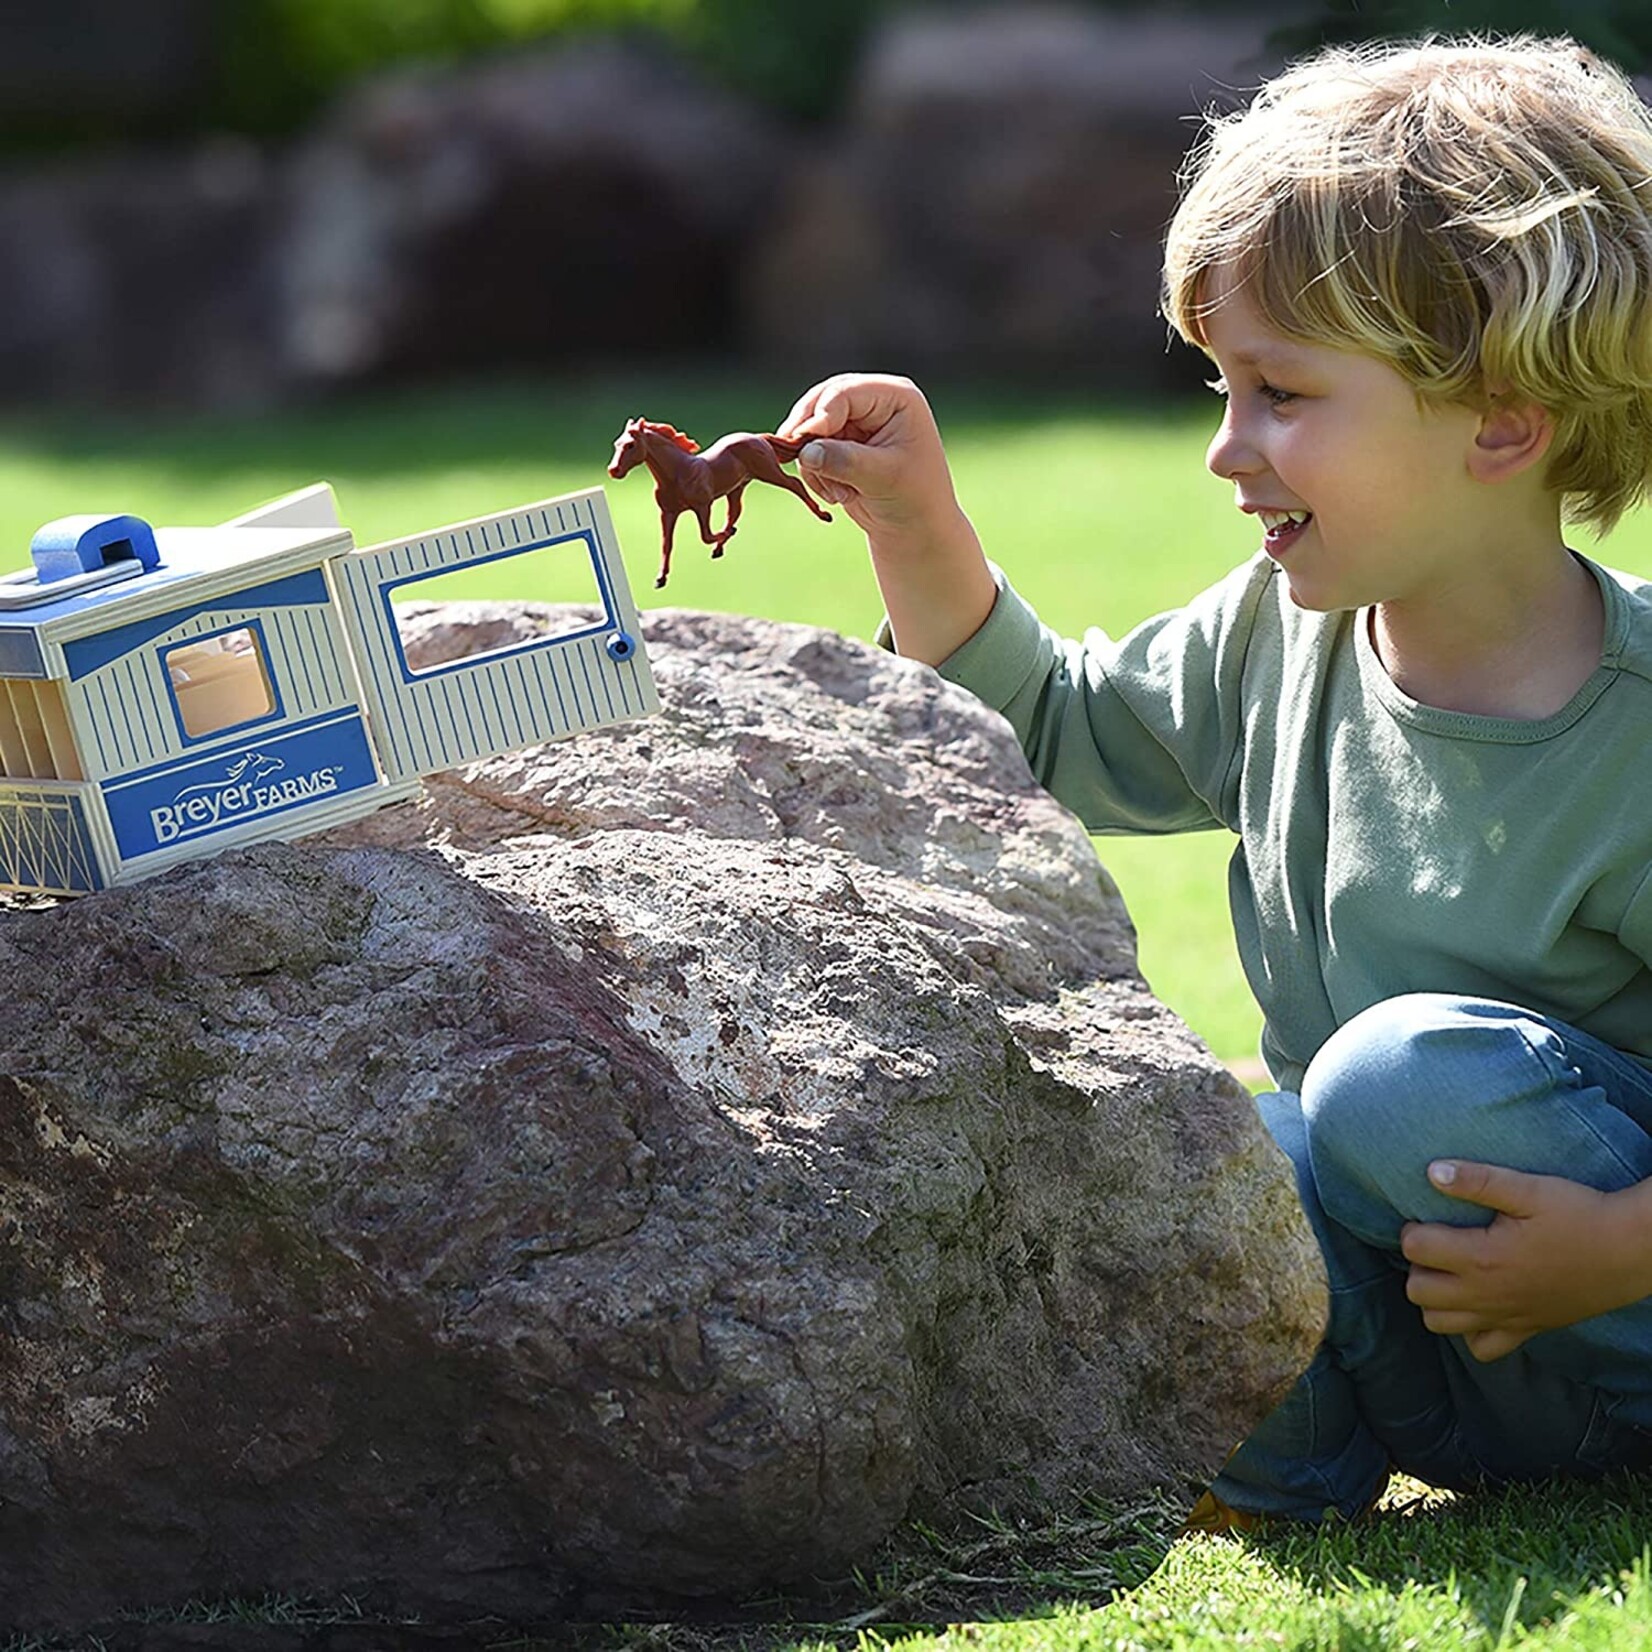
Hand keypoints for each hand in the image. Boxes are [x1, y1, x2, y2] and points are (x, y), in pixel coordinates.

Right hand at [778, 374, 965, 543]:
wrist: (916, 530)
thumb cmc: (915, 499)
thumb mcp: (884, 477)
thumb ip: (845, 461)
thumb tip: (805, 452)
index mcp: (895, 396)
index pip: (845, 393)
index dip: (820, 415)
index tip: (803, 442)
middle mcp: (874, 402)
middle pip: (820, 402)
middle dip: (809, 436)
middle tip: (797, 461)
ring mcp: (855, 423)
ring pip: (810, 428)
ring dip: (813, 463)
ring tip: (839, 494)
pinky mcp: (841, 446)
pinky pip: (809, 451)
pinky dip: (815, 474)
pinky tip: (838, 495)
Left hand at [1401, 1160, 1651, 1361]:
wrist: (1630, 1251)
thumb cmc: (1579, 1214)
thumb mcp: (1528, 1188)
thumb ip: (1477, 1180)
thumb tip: (1431, 1171)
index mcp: (1483, 1257)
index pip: (1414, 1249)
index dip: (1412, 1229)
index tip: (1426, 1218)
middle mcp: (1488, 1295)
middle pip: (1417, 1292)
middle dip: (1416, 1266)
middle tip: (1437, 1245)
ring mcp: (1506, 1317)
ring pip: (1440, 1325)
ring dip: (1435, 1300)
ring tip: (1450, 1272)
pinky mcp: (1527, 1330)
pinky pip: (1482, 1349)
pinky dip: (1470, 1331)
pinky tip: (1477, 1303)